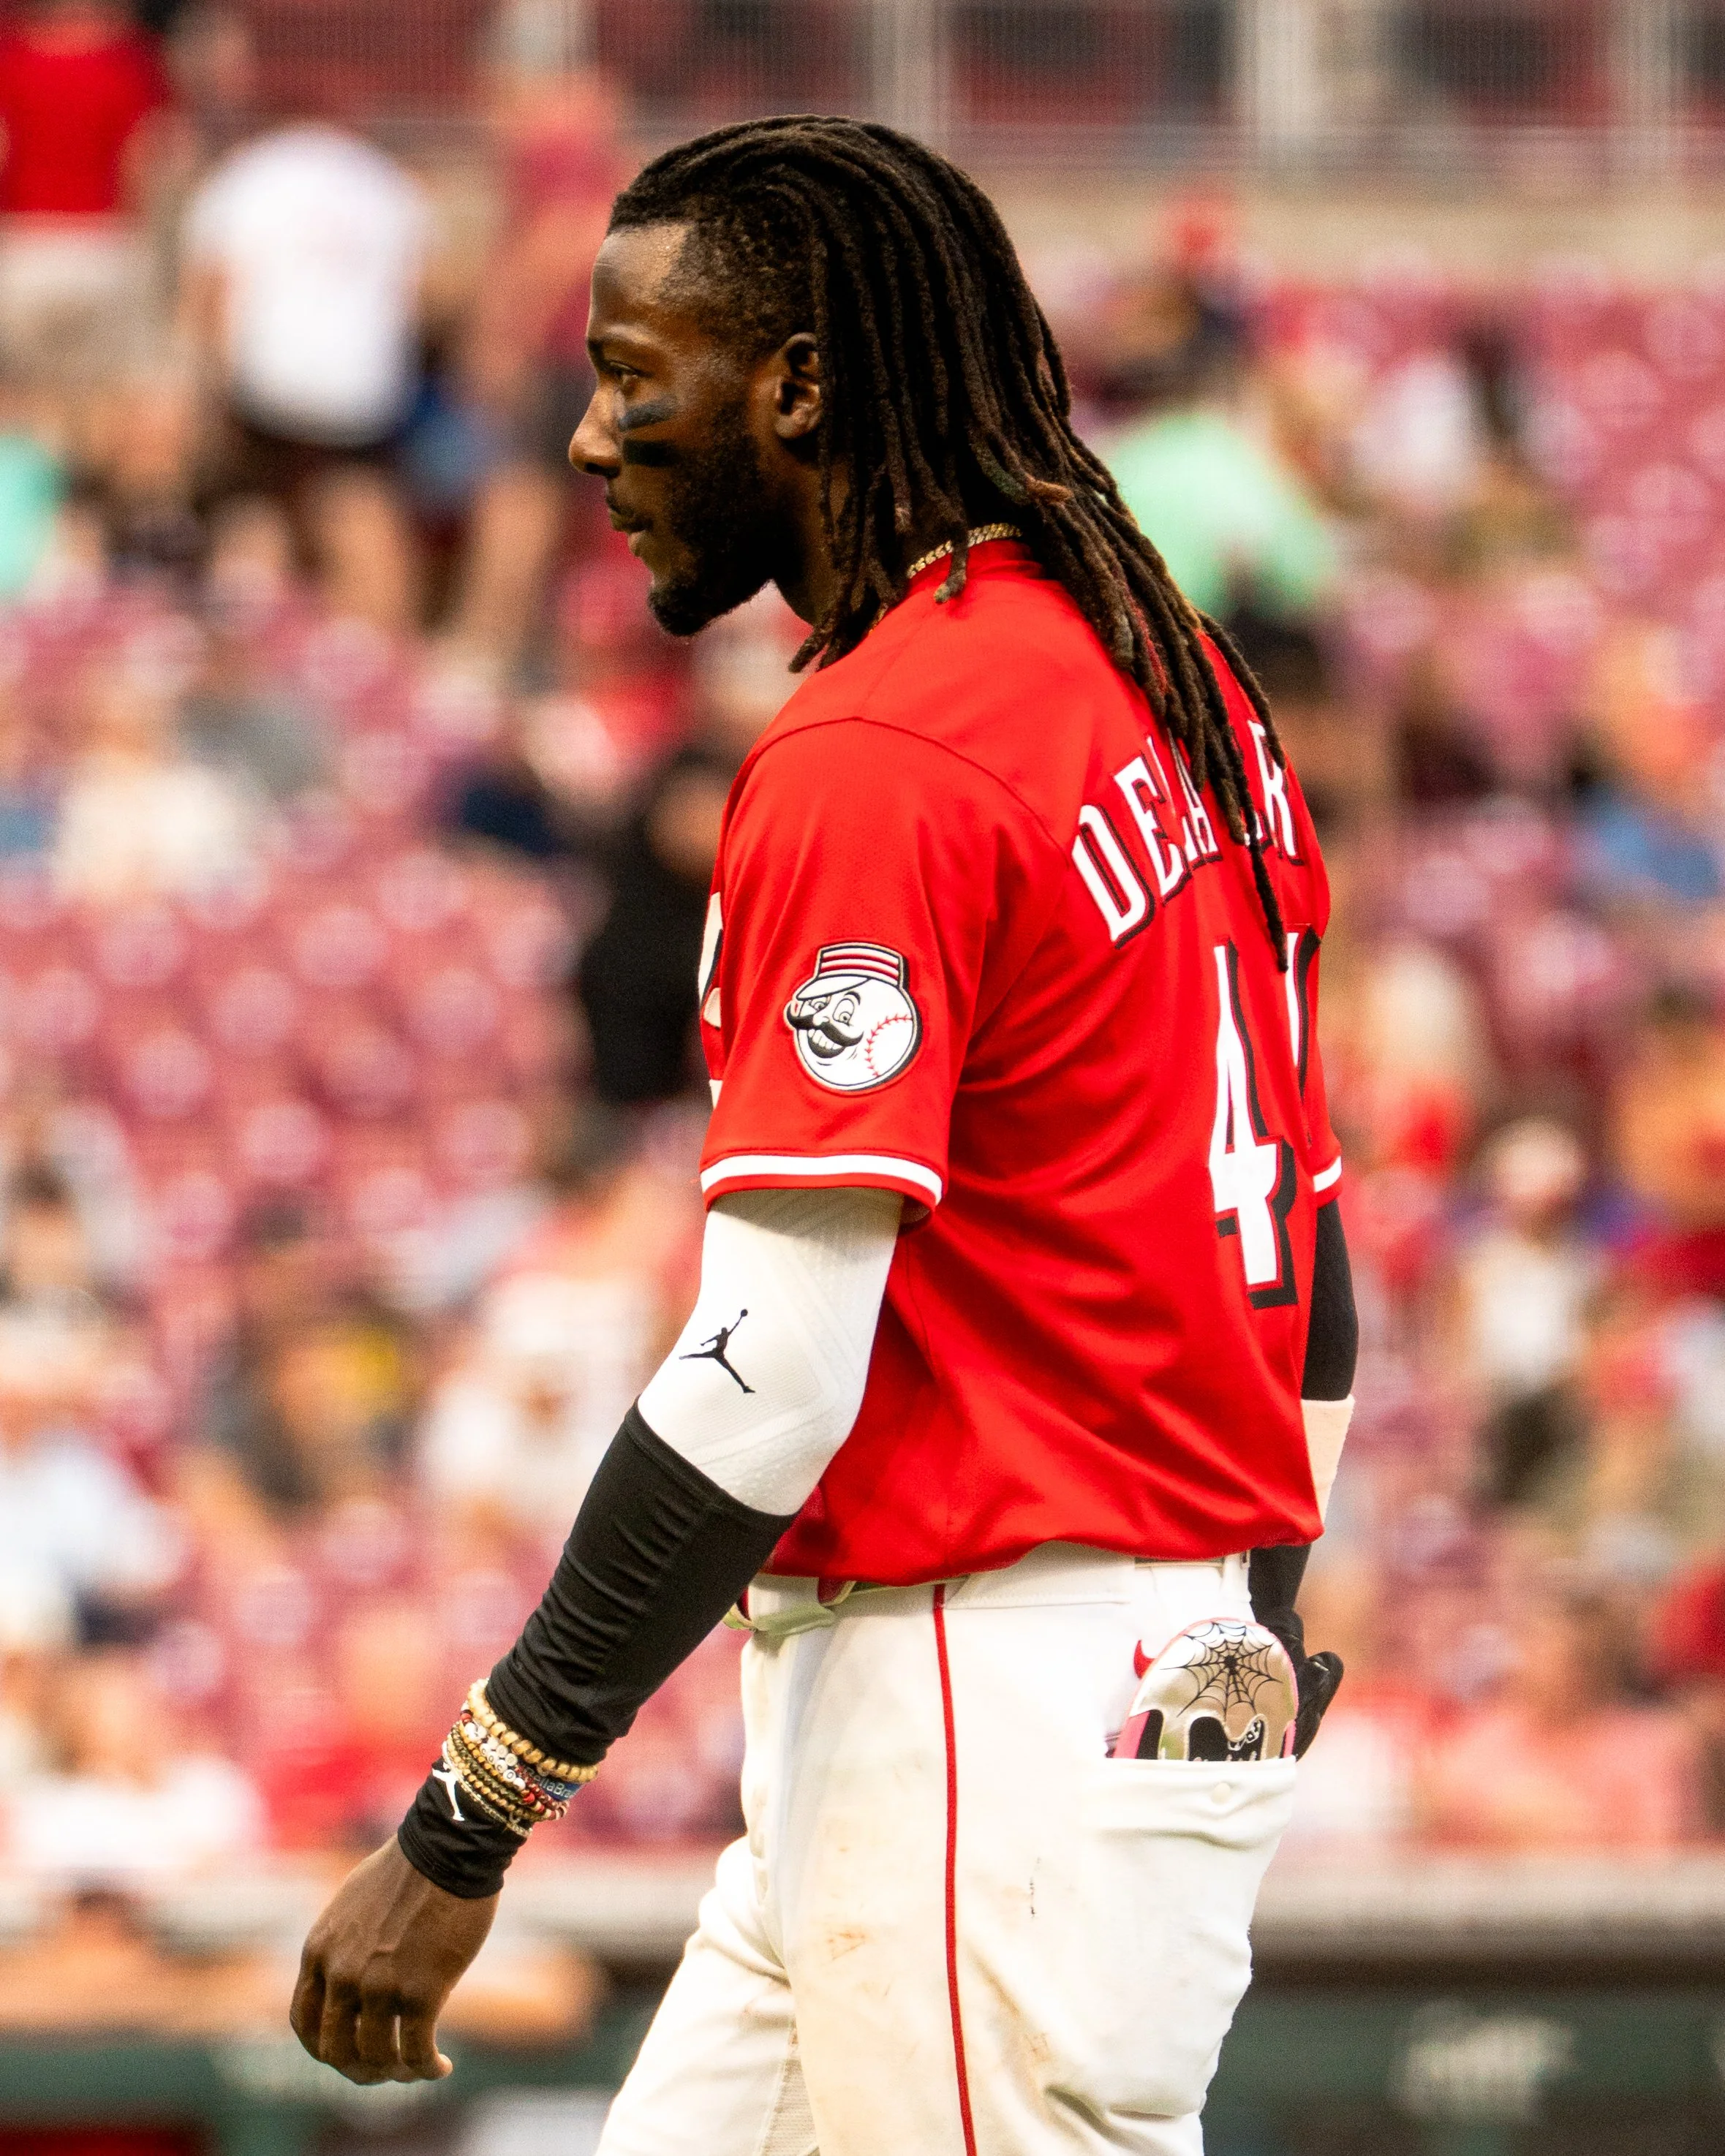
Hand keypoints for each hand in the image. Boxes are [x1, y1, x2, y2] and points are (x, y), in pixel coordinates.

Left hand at [290, 1839, 497, 2082]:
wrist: (449, 1847)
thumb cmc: (410, 1868)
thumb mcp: (353, 1905)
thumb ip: (343, 1945)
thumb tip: (350, 1980)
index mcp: (319, 1951)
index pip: (304, 2024)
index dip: (325, 2050)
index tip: (349, 2055)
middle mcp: (341, 1975)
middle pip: (336, 2051)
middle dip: (360, 2069)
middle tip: (385, 2071)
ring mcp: (379, 1987)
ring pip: (377, 2057)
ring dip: (397, 2072)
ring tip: (417, 2068)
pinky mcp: (420, 1992)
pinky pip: (416, 2051)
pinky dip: (427, 2068)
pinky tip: (441, 2067)